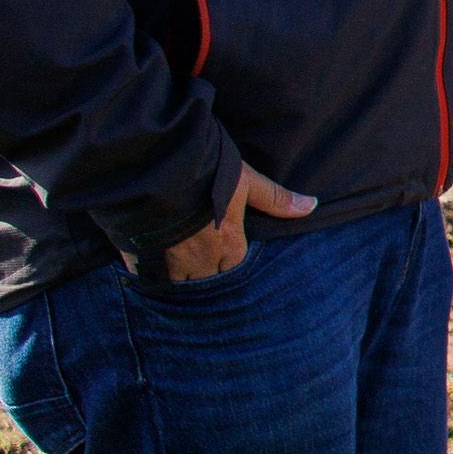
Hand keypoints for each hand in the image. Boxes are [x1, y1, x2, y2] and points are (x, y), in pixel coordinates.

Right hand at [158, 161, 317, 281]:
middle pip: (209, 280)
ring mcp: (169, 264)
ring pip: (180, 283)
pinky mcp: (140, 260)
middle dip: (208, 274)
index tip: (227, 254)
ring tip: (177, 266)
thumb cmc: (204, 173)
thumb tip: (312, 205)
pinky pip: (148, 279)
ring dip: (181, 278)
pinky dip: (152, 276)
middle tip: (201, 262)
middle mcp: (201, 262)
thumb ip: (274, 198)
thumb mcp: (245, 180)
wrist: (153, 170)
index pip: (236, 266)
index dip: (232, 260)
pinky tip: (150, 267)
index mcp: (228, 245)